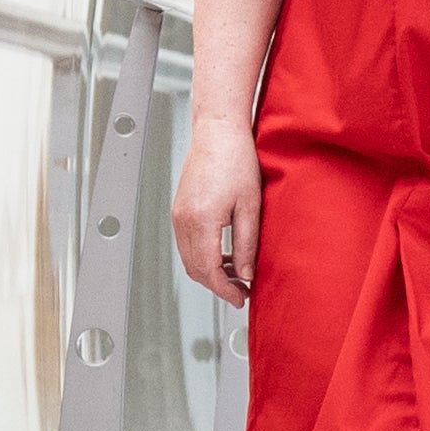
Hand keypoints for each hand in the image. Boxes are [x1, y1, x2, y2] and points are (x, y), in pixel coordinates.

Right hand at [170, 120, 259, 304]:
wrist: (218, 132)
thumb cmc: (236, 159)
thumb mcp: (250, 206)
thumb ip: (247, 243)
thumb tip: (245, 273)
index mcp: (201, 220)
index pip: (208, 271)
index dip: (224, 290)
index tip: (240, 298)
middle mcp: (183, 220)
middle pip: (195, 269)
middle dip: (217, 285)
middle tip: (240, 291)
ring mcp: (178, 214)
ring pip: (189, 258)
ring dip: (209, 272)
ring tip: (235, 274)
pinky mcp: (179, 209)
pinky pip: (187, 244)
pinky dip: (203, 256)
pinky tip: (223, 255)